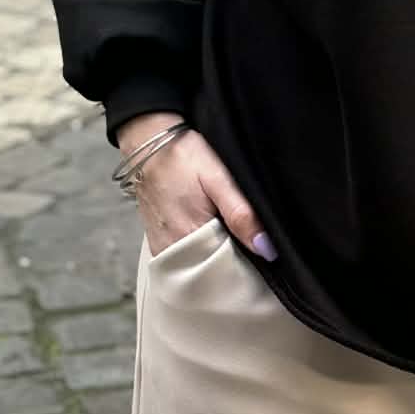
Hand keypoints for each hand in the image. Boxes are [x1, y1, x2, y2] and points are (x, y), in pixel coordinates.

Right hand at [115, 111, 275, 259]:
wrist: (147, 141)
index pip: (227, 270)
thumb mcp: (218, 179)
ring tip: (230, 240)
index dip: (247, 266)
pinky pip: (184, 259)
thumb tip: (266, 249)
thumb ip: (241, 214)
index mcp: (190, 237)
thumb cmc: (183, 156)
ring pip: (197, 266)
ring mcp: (163, 248)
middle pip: (211, 272)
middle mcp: (172, 250)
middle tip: (248, 246)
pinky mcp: (158, 242)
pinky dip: (199, 254)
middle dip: (232, 264)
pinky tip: (210, 237)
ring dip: (215, 259)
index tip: (260, 257)